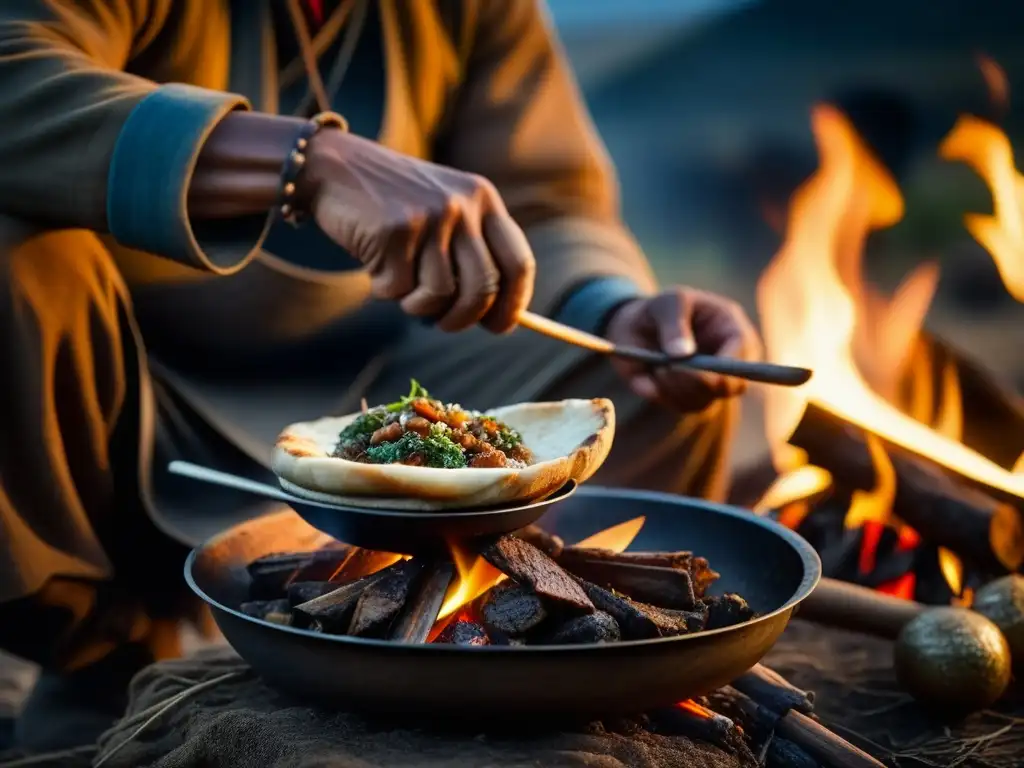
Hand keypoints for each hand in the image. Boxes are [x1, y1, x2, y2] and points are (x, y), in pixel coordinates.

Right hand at [303, 130, 535, 332]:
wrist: (335, 166)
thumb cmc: (393, 203)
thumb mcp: (444, 214)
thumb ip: (471, 254)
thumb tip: (494, 317)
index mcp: (483, 199)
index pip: (518, 263)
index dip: (513, 304)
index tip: (498, 327)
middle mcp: (463, 205)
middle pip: (483, 288)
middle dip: (463, 318)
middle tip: (444, 324)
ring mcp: (430, 216)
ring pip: (439, 295)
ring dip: (415, 303)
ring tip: (398, 282)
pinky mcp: (395, 230)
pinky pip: (399, 288)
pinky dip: (384, 289)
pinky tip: (375, 263)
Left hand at [604, 288, 761, 411]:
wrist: (639, 325)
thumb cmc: (662, 308)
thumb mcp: (666, 303)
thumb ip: (673, 323)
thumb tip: (682, 354)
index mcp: (733, 330)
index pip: (744, 358)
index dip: (726, 369)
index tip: (694, 369)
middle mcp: (730, 361)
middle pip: (730, 388)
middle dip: (694, 382)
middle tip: (664, 369)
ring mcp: (713, 382)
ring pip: (704, 402)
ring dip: (675, 389)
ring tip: (657, 368)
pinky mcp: (693, 397)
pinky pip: (683, 407)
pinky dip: (663, 396)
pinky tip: (651, 377)